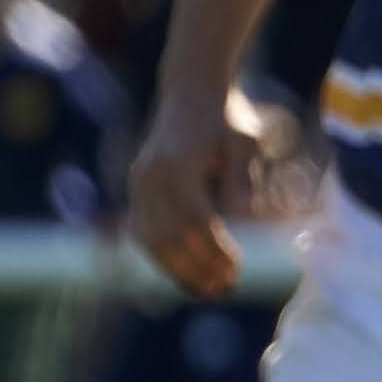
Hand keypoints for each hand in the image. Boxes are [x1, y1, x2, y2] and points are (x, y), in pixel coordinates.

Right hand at [126, 81, 280, 299]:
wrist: (191, 91)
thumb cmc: (226, 118)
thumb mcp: (244, 142)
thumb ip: (243, 179)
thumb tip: (245, 219)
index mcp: (179, 162)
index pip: (195, 218)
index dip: (214, 249)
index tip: (237, 269)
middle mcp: (151, 173)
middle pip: (168, 234)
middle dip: (196, 267)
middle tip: (224, 289)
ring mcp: (139, 181)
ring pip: (149, 238)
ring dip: (176, 269)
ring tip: (206, 289)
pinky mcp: (137, 187)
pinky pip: (142, 230)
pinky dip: (161, 256)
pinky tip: (185, 272)